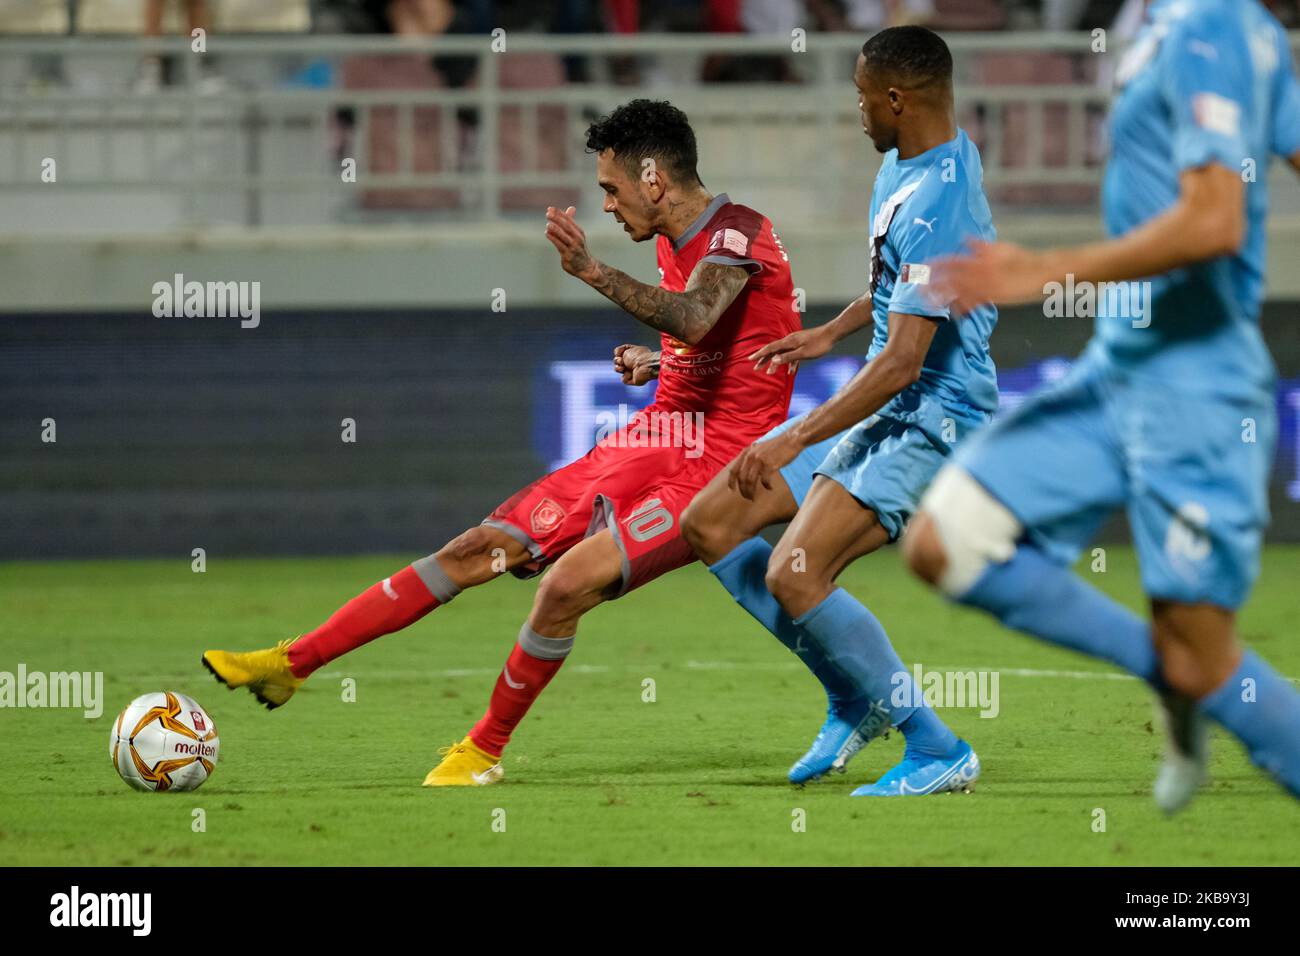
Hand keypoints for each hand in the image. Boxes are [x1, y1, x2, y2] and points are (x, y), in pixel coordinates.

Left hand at [545, 206, 598, 281]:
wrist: (586, 267)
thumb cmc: (578, 249)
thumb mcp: (576, 235)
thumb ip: (571, 222)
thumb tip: (571, 208)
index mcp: (579, 232)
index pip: (568, 220)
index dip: (559, 213)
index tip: (550, 208)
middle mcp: (577, 238)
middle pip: (567, 226)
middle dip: (557, 219)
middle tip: (548, 213)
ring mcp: (573, 247)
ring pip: (564, 236)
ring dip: (556, 229)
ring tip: (548, 224)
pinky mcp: (568, 255)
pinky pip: (560, 245)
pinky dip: (554, 239)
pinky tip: (547, 234)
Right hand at [614, 344, 658, 385]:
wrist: (645, 365)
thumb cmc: (637, 356)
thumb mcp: (626, 348)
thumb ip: (619, 350)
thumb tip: (617, 357)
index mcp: (632, 353)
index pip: (620, 352)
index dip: (618, 352)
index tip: (620, 353)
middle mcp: (632, 362)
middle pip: (617, 361)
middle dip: (617, 361)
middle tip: (621, 361)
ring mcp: (632, 371)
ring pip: (618, 370)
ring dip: (618, 368)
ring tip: (623, 368)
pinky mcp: (633, 380)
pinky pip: (624, 379)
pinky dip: (626, 376)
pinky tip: (631, 374)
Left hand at [728, 430, 803, 500]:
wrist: (791, 439)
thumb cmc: (776, 446)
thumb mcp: (758, 448)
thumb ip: (750, 457)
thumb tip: (745, 471)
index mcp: (746, 452)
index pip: (733, 470)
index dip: (731, 482)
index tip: (732, 490)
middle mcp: (750, 456)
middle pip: (741, 478)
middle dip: (743, 490)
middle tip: (748, 497)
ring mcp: (760, 460)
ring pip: (750, 481)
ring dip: (751, 492)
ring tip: (754, 497)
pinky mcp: (770, 464)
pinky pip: (764, 480)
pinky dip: (766, 486)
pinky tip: (770, 488)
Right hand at [749, 324, 835, 375]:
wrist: (832, 334)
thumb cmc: (819, 344)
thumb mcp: (803, 353)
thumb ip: (788, 357)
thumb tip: (774, 360)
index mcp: (788, 342)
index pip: (770, 348)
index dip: (759, 354)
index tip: (750, 359)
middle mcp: (789, 340)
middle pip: (773, 351)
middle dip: (764, 359)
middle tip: (756, 368)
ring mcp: (795, 342)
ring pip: (782, 353)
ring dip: (776, 363)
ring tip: (770, 372)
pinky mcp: (801, 345)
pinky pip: (791, 354)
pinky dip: (789, 362)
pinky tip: (790, 371)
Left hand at [927, 240, 1056, 314]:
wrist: (1042, 271)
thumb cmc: (1022, 259)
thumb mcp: (1001, 248)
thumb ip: (981, 246)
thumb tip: (965, 238)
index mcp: (981, 258)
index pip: (952, 260)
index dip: (937, 264)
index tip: (923, 267)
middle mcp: (981, 271)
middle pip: (951, 278)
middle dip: (933, 284)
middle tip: (918, 289)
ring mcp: (986, 285)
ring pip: (959, 292)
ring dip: (943, 298)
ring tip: (929, 303)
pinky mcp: (994, 297)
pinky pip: (974, 304)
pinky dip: (962, 308)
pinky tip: (952, 312)